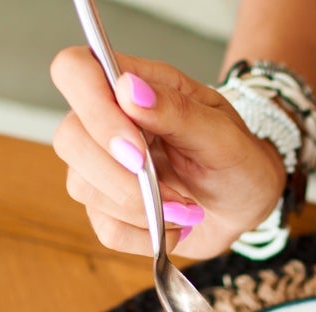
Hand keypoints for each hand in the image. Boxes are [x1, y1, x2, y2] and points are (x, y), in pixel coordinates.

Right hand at [50, 47, 286, 257]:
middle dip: (124, 179)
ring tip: (185, 208)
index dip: (93, 109)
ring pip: (82, 188)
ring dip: (142, 209)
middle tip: (177, 194)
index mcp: (133, 86)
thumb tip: (128, 89)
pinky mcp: (107, 209)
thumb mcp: (221, 132)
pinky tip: (173, 226)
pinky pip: (105, 228)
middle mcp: (106, 121)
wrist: (246, 205)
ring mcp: (100, 167)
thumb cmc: (236, 159)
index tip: (137, 149)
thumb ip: (176, 110)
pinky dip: (145, 235)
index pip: (75, 71)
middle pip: (69, 138)